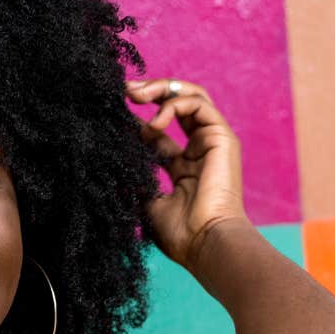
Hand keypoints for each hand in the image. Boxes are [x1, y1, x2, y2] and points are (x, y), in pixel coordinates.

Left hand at [125, 78, 251, 272]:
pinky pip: (199, 105)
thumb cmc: (179, 233)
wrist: (205, 244)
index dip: (135, 117)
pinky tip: (154, 124)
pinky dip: (173, 105)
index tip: (112, 110)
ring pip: (191, 96)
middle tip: (124, 90)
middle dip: (150, 91)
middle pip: (177, 104)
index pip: (158, 130)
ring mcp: (212, 143)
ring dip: (160, 90)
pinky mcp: (222, 138)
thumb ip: (136, 176)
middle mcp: (199, 150)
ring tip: (134, 96)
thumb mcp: (146, 201)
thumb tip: (115, 158)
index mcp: (182, 166)